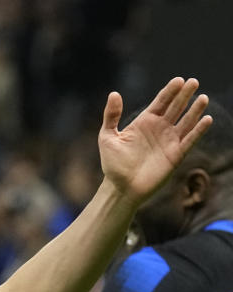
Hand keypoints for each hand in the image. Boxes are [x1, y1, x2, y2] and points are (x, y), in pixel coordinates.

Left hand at [98, 77, 211, 203]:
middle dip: (184, 95)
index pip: (161, 102)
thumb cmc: (112, 164)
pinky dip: (198, 130)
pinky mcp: (176, 155)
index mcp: (145, 122)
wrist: (121, 188)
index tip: (178, 80)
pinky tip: (206, 119)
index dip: (170, 91)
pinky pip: (190, 140)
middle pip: (176, 108)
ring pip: (186, 122)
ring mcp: (169, 141)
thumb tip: (114, 93)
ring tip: (202, 98)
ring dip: (195, 110)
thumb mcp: (107, 137)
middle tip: (193, 81)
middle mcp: (159, 129)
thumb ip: (111, 116)